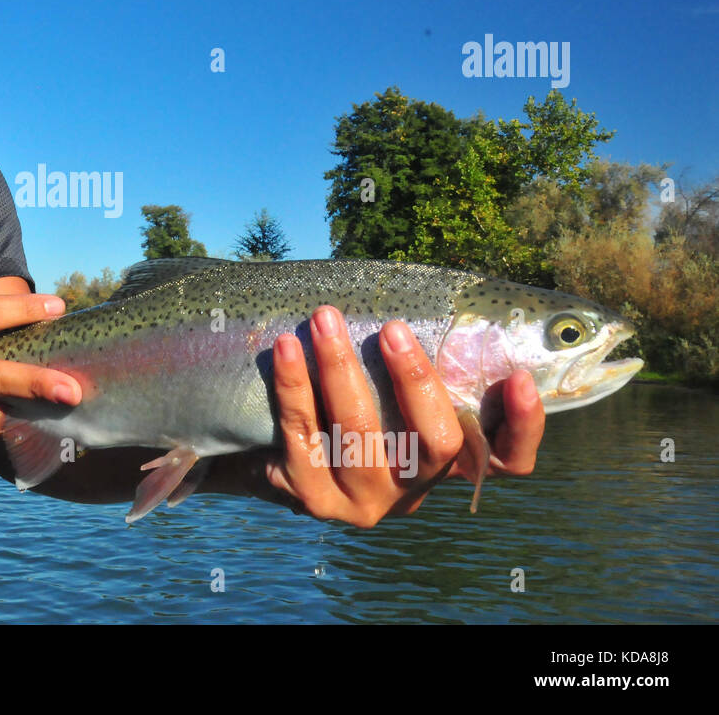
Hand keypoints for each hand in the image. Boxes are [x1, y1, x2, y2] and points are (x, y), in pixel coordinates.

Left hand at [231, 305, 544, 526]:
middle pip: (431, 442)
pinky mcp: (310, 496)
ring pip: (358, 432)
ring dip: (340, 367)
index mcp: (446, 467)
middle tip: (392, 327)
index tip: (521, 378)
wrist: (283, 467)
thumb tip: (436, 306)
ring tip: (325, 320)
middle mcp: (412, 492)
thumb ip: (421, 374)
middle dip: (413, 379)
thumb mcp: (395, 403)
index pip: (507, 461)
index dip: (524, 427)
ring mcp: (361, 500)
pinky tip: (286, 348)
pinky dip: (293, 385)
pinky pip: (301, 432)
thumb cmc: (351, 417)